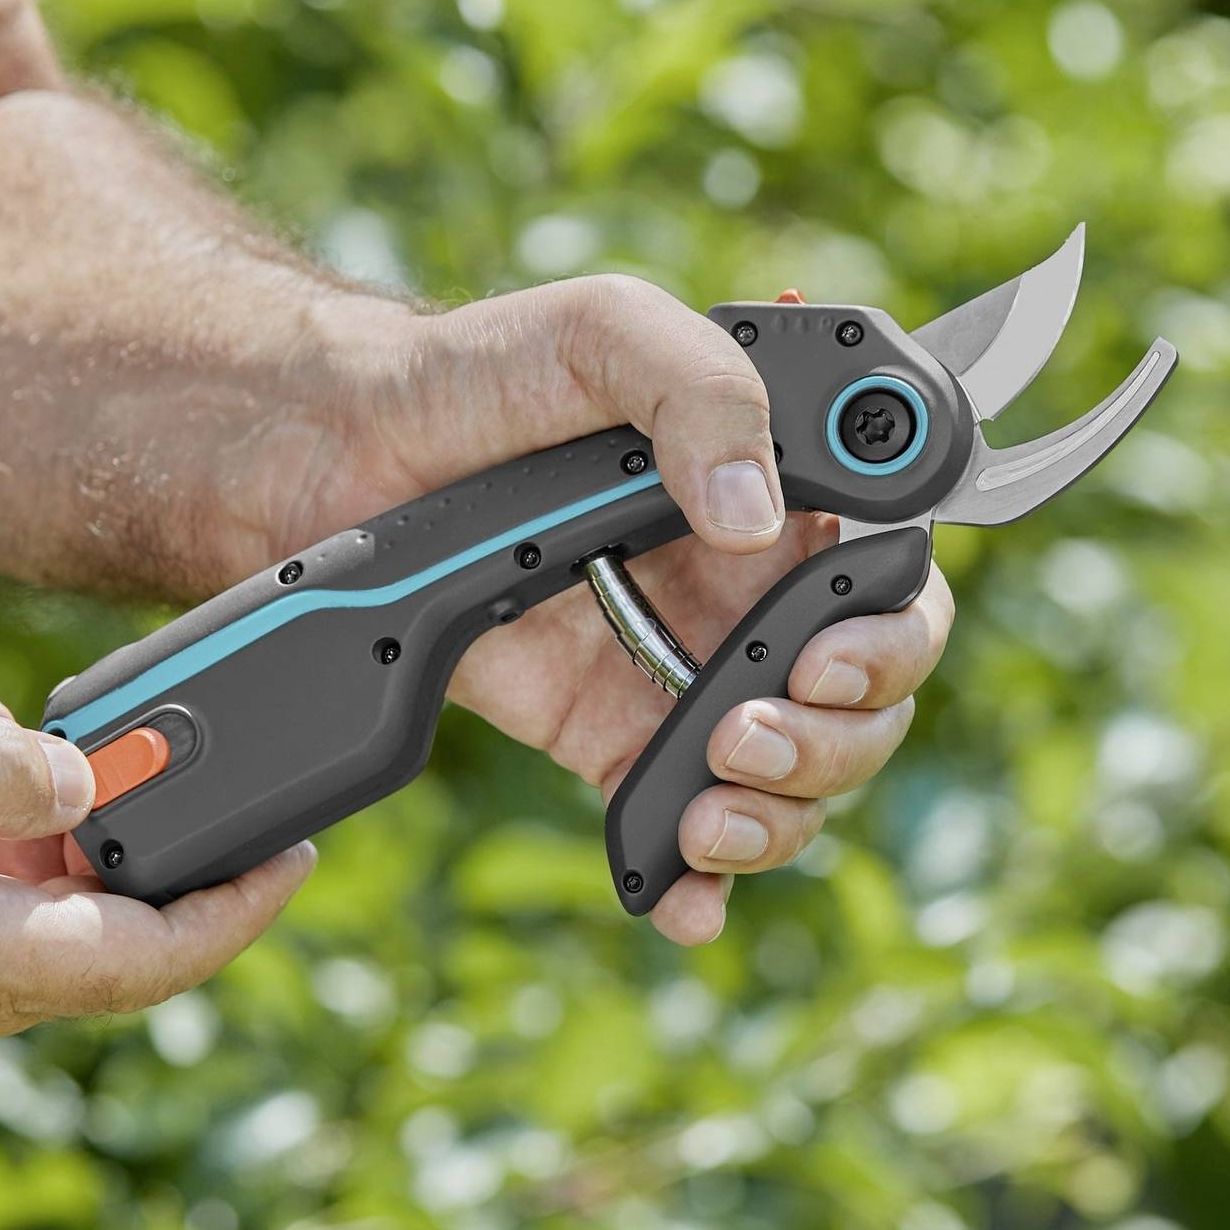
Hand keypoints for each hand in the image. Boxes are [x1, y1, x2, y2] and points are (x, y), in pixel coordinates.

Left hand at [243, 274, 957, 945]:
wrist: (334, 456)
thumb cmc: (476, 372)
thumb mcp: (599, 331)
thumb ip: (698, 392)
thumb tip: (755, 514)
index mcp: (779, 486)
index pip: (893, 568)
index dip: (895, 626)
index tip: (826, 652)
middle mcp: (752, 584)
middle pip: (868, 692)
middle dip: (841, 733)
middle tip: (751, 728)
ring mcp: (686, 668)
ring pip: (797, 772)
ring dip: (783, 811)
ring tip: (707, 804)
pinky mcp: (610, 736)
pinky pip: (682, 821)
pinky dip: (701, 881)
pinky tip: (683, 897)